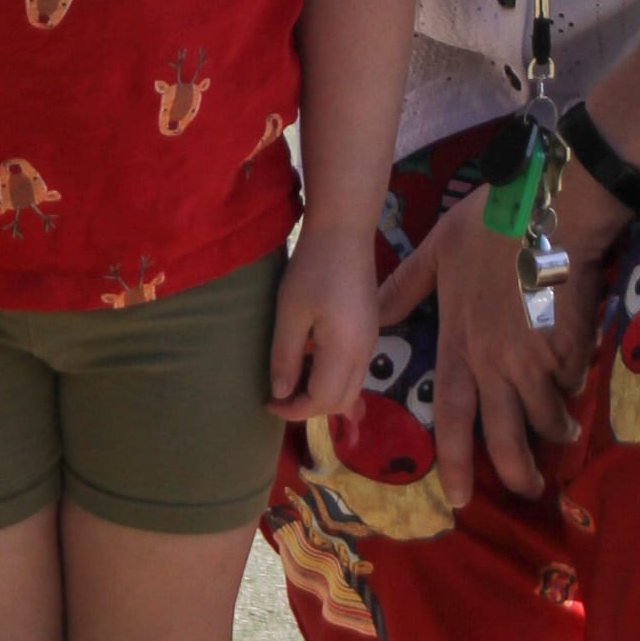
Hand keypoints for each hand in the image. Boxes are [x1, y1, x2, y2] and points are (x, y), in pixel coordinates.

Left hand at [269, 221, 380, 422]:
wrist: (345, 231)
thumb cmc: (313, 267)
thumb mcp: (290, 313)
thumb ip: (286, 357)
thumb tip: (281, 394)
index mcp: (345, 349)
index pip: (323, 400)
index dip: (294, 410)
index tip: (268, 403)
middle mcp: (365, 351)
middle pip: (342, 401)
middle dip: (310, 407)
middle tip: (279, 394)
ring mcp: (371, 341)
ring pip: (351, 388)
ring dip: (322, 393)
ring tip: (292, 377)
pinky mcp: (370, 330)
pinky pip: (355, 369)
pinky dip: (333, 377)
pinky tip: (311, 359)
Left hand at [374, 181, 615, 506]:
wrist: (552, 211)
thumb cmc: (490, 226)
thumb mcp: (437, 251)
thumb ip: (405, 286)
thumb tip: (375, 310)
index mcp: (460, 345)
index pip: (452, 416)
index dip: (455, 461)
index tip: (459, 498)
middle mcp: (495, 363)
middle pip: (504, 434)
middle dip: (516, 470)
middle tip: (526, 491)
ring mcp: (536, 358)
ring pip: (547, 415)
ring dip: (555, 431)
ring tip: (563, 435)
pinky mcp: (573, 346)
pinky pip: (574, 381)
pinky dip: (575, 388)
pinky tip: (578, 384)